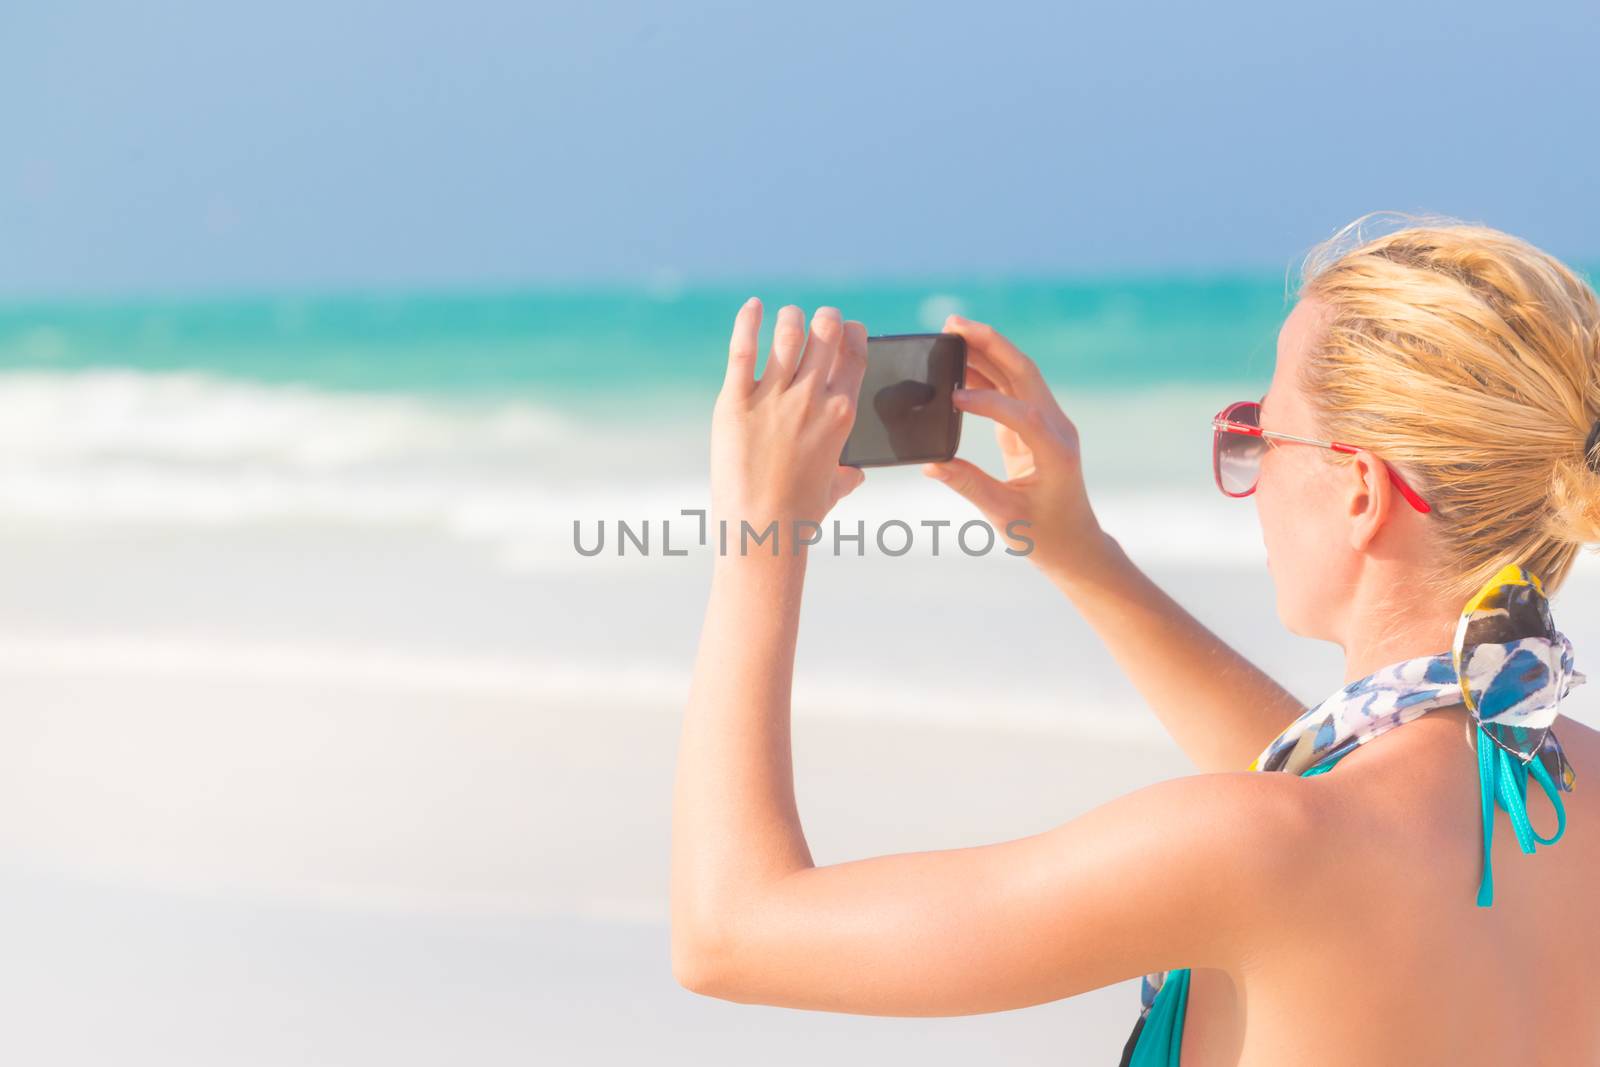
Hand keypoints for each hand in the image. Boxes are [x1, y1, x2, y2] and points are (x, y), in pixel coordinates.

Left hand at [711, 299, 869, 536]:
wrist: (762, 531)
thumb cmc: (800, 515)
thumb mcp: (833, 490)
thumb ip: (847, 476)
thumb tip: (857, 475)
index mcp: (841, 414)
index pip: (856, 353)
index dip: (852, 332)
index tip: (846, 328)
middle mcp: (811, 399)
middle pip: (825, 332)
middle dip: (824, 318)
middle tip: (817, 318)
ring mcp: (773, 398)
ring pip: (788, 334)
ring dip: (790, 319)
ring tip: (787, 317)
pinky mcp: (735, 402)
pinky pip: (742, 349)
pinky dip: (748, 321)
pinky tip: (752, 306)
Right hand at [922, 314, 1108, 583]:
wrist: (1075, 544)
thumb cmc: (1044, 535)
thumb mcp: (1004, 515)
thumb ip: (968, 485)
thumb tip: (931, 463)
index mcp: (1055, 451)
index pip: (1022, 414)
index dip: (987, 402)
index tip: (952, 398)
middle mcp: (1057, 427)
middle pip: (1023, 371)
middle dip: (989, 343)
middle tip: (952, 323)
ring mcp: (1048, 422)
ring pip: (1017, 373)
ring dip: (985, 351)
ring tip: (949, 334)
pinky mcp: (1035, 425)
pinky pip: (1010, 390)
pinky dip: (984, 374)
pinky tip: (957, 368)